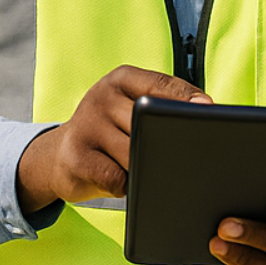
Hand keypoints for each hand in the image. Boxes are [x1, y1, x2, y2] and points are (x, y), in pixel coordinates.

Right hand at [14, 65, 208, 212]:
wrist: (57, 158)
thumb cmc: (110, 135)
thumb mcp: (132, 110)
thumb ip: (163, 106)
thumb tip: (205, 110)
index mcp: (121, 79)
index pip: (162, 84)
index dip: (187, 99)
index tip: (208, 112)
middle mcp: (101, 95)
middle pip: (150, 122)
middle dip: (166, 143)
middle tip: (176, 157)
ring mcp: (86, 124)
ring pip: (135, 153)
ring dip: (144, 168)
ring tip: (137, 168)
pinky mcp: (75, 156)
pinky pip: (117, 178)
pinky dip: (125, 186)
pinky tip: (118, 181)